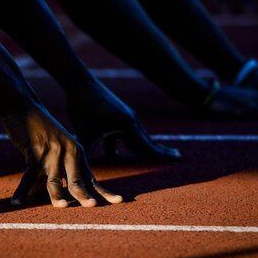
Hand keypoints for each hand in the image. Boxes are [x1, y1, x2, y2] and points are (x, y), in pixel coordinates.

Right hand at [3, 103, 122, 207]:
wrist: (25, 107)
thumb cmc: (41, 131)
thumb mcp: (56, 148)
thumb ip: (56, 170)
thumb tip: (48, 195)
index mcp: (77, 153)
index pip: (91, 178)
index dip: (105, 192)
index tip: (120, 201)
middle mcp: (68, 153)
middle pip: (77, 181)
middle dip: (84, 195)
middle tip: (92, 206)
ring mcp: (51, 153)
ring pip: (55, 181)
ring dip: (56, 196)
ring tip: (61, 206)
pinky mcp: (34, 153)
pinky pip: (28, 177)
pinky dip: (21, 191)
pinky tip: (16, 202)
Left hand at [66, 81, 180, 160]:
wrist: (79, 82)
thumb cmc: (83, 106)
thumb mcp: (85, 134)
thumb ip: (86, 156)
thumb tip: (81, 175)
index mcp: (127, 125)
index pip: (148, 145)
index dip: (163, 154)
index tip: (179, 157)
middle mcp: (129, 120)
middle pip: (146, 141)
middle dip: (159, 151)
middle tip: (177, 157)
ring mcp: (123, 117)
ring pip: (134, 138)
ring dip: (139, 149)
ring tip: (149, 158)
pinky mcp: (114, 115)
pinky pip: (121, 134)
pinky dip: (120, 145)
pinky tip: (112, 154)